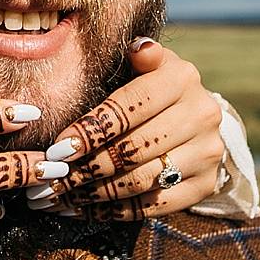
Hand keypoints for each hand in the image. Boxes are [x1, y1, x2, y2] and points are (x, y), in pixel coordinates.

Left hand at [34, 38, 230, 221]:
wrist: (197, 121)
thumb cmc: (154, 88)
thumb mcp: (147, 64)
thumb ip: (139, 56)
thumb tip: (137, 48)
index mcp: (183, 77)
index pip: (130, 106)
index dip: (91, 128)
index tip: (58, 147)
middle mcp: (202, 114)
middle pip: (133, 148)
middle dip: (86, 166)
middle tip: (52, 177)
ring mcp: (207, 153)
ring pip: (140, 180)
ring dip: (93, 192)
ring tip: (60, 195)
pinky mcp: (204, 185)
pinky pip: (153, 205)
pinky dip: (113, 211)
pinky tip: (82, 208)